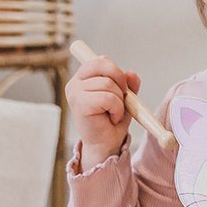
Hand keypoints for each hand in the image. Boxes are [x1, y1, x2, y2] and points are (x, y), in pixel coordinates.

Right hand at [64, 56, 140, 170]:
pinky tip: (112, 118)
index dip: (117, 72)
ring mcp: (75, 93)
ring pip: (108, 84)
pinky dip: (117, 109)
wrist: (106, 145)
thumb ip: (128, 84)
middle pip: (104, 65)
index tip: (122, 88)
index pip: (101, 60)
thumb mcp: (124, 98)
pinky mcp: (80, 104)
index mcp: (82, 78)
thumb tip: (131, 74)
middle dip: (121, 82)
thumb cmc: (112, 121)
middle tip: (123, 100)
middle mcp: (75, 83)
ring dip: (120, 101)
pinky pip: (108, 98)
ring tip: (114, 113)